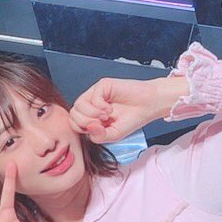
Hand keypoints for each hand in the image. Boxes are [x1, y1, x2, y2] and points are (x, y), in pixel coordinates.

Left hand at [69, 76, 184, 142]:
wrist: (148, 106)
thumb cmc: (132, 119)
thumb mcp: (113, 135)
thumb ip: (98, 136)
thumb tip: (88, 128)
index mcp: (90, 116)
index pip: (73, 123)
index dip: (82, 129)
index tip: (98, 130)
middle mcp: (90, 104)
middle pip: (73, 114)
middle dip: (85, 123)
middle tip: (102, 124)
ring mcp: (95, 94)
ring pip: (79, 105)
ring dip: (92, 115)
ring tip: (106, 116)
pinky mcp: (102, 85)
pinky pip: (92, 97)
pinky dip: (99, 106)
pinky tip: (110, 109)